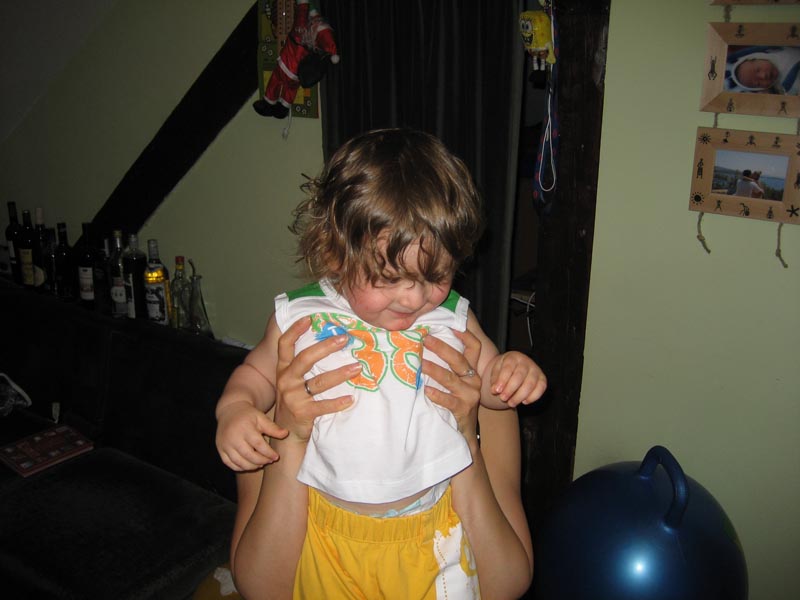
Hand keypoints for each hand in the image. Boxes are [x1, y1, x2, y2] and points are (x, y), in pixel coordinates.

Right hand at [216, 401, 286, 470]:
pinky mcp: (220, 449)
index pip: (258, 445)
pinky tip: (249, 465)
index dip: (268, 453)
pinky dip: (239, 467)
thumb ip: (273, 427)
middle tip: (269, 461)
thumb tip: (286, 434)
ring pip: (239, 462)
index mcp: (245, 428)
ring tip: (261, 464)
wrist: (230, 411)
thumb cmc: (248, 415)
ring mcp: (225, 444)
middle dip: (261, 461)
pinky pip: (229, 463)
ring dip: (251, 466)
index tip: (276, 456)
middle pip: (249, 455)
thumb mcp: (261, 418)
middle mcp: (233, 437)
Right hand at [274, 316, 359, 442]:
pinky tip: (351, 399)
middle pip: (305, 359)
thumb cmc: (295, 400)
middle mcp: (286, 380)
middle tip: (344, 339)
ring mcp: (292, 397)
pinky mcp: (302, 413)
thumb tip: (328, 341)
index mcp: (283, 369)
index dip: (295, 330)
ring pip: (319, 382)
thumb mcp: (292, 380)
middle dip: (325, 347)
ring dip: (340, 374)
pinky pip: (323, 406)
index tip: (309, 318)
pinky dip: (338, 402)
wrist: (286, 431)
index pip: (285, 345)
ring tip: (358, 367)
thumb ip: (302, 364)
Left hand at [421, 329, 481, 440]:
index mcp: (472, 371)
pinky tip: (426, 390)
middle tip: (425, 339)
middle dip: (441, 347)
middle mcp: (473, 380)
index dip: (465, 334)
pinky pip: (448, 400)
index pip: (474, 347)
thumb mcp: (456, 384)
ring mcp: (469, 395)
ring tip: (419, 362)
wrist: (464, 433)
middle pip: (459, 359)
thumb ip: (448, 367)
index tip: (451, 325)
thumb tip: (425, 345)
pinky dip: (436, 394)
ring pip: (450, 378)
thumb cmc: (455, 404)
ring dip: (433, 369)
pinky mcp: (463, 409)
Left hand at [487, 351, 546, 406]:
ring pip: (530, 383)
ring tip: (511, 404)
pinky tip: (524, 402)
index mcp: (513, 357)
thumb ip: (495, 380)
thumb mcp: (496, 371)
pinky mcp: (542, 378)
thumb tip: (494, 390)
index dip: (502, 380)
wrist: (515, 368)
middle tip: (503, 398)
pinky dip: (533, 397)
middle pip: (519, 376)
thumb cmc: (504, 370)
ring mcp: (536, 370)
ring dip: (520, 396)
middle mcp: (526, 362)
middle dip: (510, 389)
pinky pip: (541, 388)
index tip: (496, 391)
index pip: (508, 368)